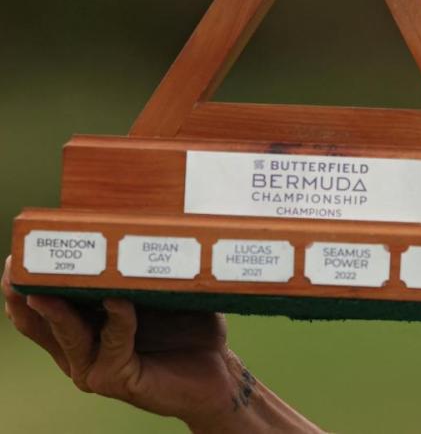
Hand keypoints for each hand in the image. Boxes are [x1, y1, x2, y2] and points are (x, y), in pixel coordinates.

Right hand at [3, 255, 252, 429]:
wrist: (217, 369)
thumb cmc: (189, 327)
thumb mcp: (160, 291)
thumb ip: (140, 269)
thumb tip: (136, 224)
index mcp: (84, 328)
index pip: (43, 307)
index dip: (27, 283)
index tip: (17, 257)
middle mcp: (81, 351)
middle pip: (40, 323)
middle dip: (26, 293)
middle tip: (17, 267)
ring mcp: (95, 367)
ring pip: (68, 334)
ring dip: (58, 309)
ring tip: (47, 288)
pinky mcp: (117, 378)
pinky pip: (113, 342)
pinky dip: (117, 318)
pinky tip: (118, 300)